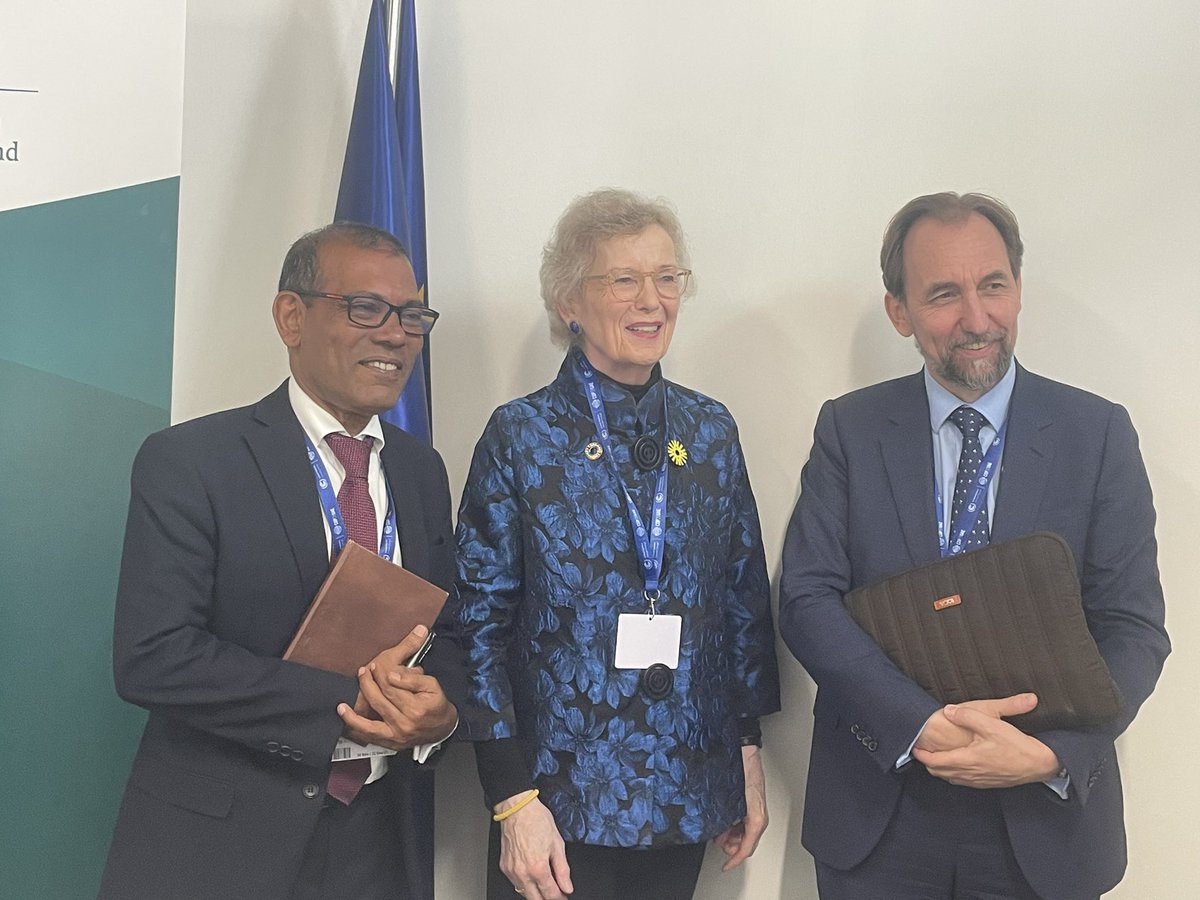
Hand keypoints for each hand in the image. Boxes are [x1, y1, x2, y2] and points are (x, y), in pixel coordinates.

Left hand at [336, 625, 456, 749]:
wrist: (443, 728)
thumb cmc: (436, 704)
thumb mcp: (432, 684)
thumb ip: (411, 678)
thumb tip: (392, 675)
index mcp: (415, 708)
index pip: (391, 687)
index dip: (380, 674)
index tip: (374, 665)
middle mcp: (404, 724)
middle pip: (379, 701)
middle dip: (368, 684)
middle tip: (363, 672)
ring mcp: (396, 736)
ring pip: (370, 722)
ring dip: (353, 712)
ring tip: (342, 703)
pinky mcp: (391, 743)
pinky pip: (369, 736)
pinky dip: (356, 728)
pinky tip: (345, 719)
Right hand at [496, 794, 572, 898]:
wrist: (517, 809)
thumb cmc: (536, 820)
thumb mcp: (557, 844)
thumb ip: (563, 869)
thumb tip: (567, 886)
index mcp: (538, 868)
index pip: (550, 894)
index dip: (560, 897)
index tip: (564, 896)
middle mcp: (522, 872)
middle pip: (536, 899)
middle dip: (547, 899)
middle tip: (555, 893)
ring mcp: (511, 871)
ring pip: (524, 893)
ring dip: (535, 893)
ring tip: (545, 885)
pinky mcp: (504, 867)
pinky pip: (515, 883)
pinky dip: (525, 884)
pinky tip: (531, 876)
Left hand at [715, 745, 767, 870]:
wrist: (746, 753)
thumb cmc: (742, 770)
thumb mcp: (732, 799)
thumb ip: (728, 820)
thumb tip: (719, 836)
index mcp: (756, 818)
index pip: (747, 847)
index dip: (735, 859)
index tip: (726, 866)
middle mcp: (758, 816)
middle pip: (747, 843)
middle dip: (732, 848)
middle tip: (718, 843)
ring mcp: (755, 811)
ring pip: (745, 834)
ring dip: (732, 838)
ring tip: (719, 834)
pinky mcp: (751, 805)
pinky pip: (744, 823)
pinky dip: (733, 827)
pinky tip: (723, 823)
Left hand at [913, 698, 1061, 787]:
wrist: (1040, 765)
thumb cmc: (1017, 746)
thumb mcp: (992, 724)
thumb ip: (968, 716)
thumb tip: (948, 711)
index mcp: (967, 761)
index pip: (935, 762)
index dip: (922, 755)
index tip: (914, 746)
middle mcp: (970, 774)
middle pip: (939, 772)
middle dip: (928, 761)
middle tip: (922, 749)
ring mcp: (979, 781)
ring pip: (951, 778)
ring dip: (941, 768)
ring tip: (936, 754)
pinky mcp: (987, 783)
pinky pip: (963, 780)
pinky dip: (954, 772)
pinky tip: (958, 762)